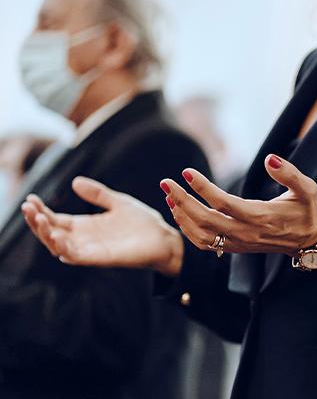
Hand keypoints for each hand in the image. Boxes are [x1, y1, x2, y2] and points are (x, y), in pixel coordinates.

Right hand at [21, 177, 183, 275]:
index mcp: (86, 226)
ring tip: (36, 217)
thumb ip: (98, 193)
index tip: (31, 198)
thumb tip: (75, 182)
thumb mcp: (118, 202)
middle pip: (51, 232)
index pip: (55, 220)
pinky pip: (76, 256)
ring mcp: (91, 250)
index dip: (41, 211)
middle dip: (35, 221)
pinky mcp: (100, 258)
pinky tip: (56, 234)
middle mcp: (84, 239)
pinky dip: (63, 247)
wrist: (164, 237)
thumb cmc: (143, 223)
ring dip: (44, 233)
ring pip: (58, 246)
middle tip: (27, 206)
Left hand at [161, 154, 316, 255]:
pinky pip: (205, 243)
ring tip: (169, 196)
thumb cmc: (307, 210)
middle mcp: (246, 233)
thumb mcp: (307, 189)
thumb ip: (289, 173)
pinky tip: (181, 213)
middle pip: (205, 220)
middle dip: (181, 201)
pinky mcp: (235, 247)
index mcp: (260, 217)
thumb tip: (270, 158)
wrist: (309, 240)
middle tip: (166, 182)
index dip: (202, 188)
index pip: (223, 203)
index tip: (185, 172)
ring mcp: (239, 243)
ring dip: (181, 216)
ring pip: (201, 235)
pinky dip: (188, 230)